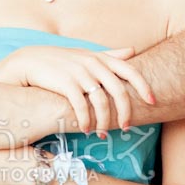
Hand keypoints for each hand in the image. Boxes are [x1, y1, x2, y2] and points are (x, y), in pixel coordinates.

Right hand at [0, 45, 155, 135]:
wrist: (31, 61)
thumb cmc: (62, 60)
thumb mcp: (87, 55)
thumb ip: (110, 55)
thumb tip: (132, 50)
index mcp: (101, 58)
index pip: (130, 71)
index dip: (144, 86)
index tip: (153, 102)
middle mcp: (93, 63)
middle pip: (118, 91)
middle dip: (125, 112)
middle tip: (125, 127)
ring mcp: (79, 73)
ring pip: (101, 102)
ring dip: (104, 122)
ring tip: (101, 133)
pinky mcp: (65, 83)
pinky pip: (82, 106)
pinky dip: (86, 120)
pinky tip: (85, 128)